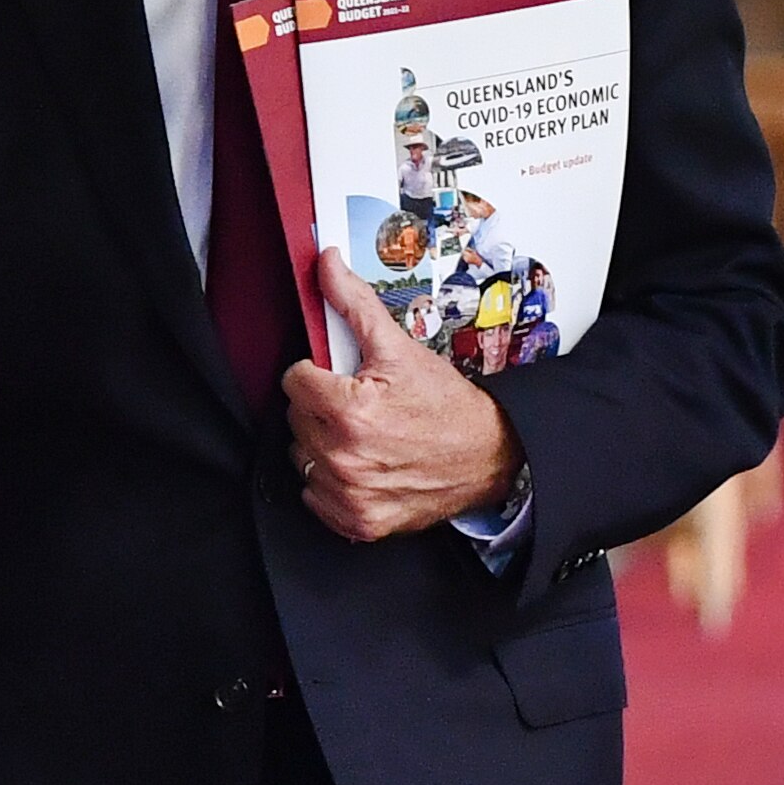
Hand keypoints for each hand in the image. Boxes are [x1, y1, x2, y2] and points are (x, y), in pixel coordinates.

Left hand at [287, 255, 528, 541]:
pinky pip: (314, 497)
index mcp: (350, 411)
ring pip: (301, 458)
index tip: (342, 378)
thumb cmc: (447, 405)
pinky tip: (362, 466)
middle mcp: (345, 458)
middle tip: (360, 406)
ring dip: (322, 445)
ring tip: (361, 436)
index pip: (294, 381)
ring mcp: (350, 494)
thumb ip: (353, 304)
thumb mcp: (400, 349)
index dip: (318, 373)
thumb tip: (325, 263)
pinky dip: (332, 483)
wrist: (489, 455)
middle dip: (321, 407)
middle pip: (295, 419)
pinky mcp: (357, 521)